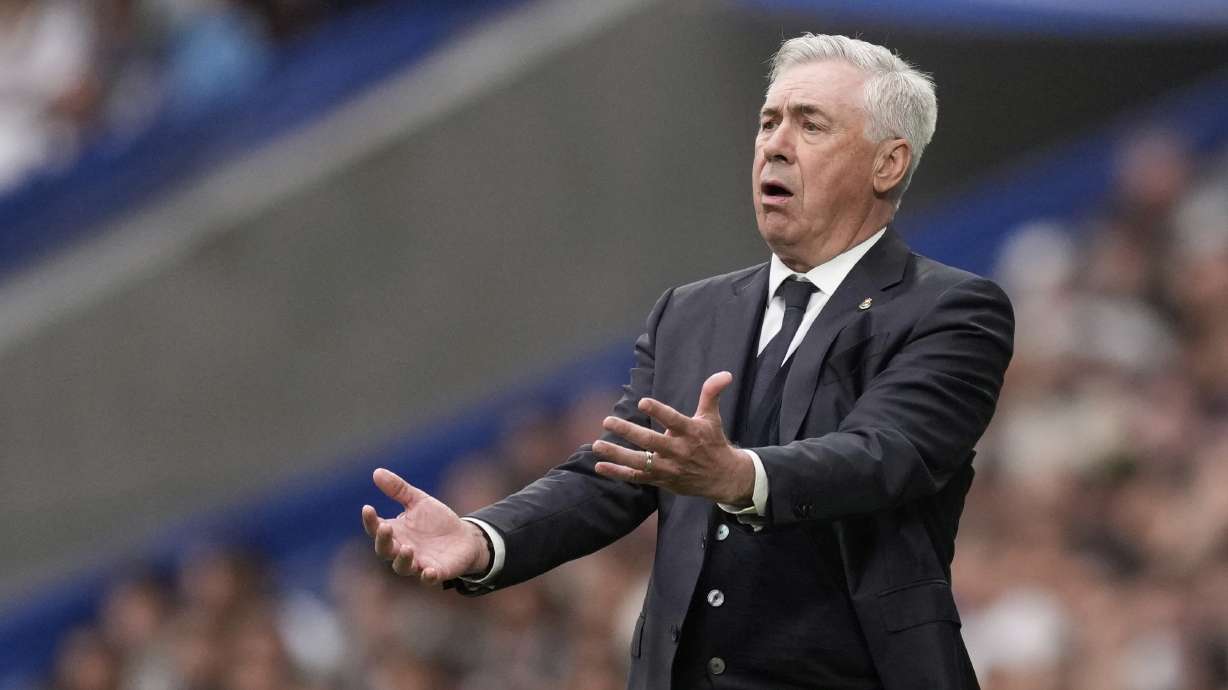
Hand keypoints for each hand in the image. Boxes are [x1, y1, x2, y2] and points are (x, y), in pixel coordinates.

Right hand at [361, 468, 488, 585]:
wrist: (465, 537)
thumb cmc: (437, 521)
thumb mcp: (419, 501)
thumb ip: (398, 490)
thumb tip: (377, 472)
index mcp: (396, 532)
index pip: (376, 528)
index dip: (370, 520)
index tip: (367, 508)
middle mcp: (402, 550)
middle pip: (385, 550)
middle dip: (383, 541)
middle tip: (385, 528)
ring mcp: (418, 563)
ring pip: (402, 567)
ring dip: (403, 559)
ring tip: (407, 548)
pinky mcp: (436, 572)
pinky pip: (428, 578)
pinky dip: (427, 576)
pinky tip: (429, 571)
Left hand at [593, 371, 754, 504]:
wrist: (722, 478)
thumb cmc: (712, 442)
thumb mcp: (712, 417)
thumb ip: (711, 394)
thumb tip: (725, 373)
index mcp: (690, 433)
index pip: (673, 420)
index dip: (658, 411)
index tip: (642, 402)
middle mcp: (679, 451)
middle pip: (651, 442)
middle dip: (629, 432)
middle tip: (608, 420)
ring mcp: (669, 468)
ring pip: (640, 462)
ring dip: (617, 454)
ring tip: (597, 444)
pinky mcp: (662, 480)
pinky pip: (637, 477)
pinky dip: (618, 473)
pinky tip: (600, 466)